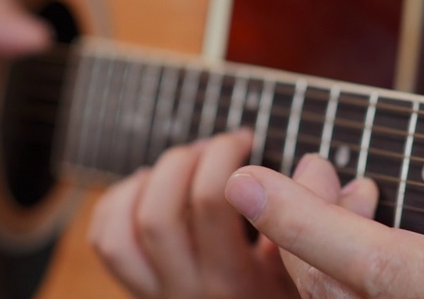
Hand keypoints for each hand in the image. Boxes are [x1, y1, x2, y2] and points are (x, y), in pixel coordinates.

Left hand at [88, 129, 299, 298]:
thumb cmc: (284, 296)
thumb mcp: (307, 271)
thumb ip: (315, 220)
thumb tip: (312, 165)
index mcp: (237, 283)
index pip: (211, 203)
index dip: (224, 155)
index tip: (247, 141)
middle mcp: (191, 291)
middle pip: (159, 214)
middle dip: (184, 162)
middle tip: (214, 148)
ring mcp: (159, 293)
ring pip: (125, 230)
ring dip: (147, 182)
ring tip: (181, 167)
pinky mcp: (140, 289)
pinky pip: (107, 243)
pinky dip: (119, 203)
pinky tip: (150, 188)